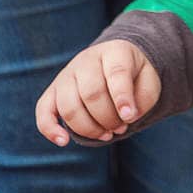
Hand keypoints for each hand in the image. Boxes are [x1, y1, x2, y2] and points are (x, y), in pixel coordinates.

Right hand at [35, 41, 160, 146]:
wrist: (116, 61)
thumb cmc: (135, 76)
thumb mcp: (149, 81)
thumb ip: (142, 98)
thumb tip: (125, 116)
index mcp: (115, 51)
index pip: (116, 73)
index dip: (122, 98)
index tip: (129, 117)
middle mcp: (87, 59)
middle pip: (92, 94)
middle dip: (108, 119)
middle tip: (121, 128)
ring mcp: (67, 74)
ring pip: (69, 107)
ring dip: (89, 129)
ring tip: (107, 134)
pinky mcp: (53, 90)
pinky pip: (43, 110)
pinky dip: (50, 129)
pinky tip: (64, 141)